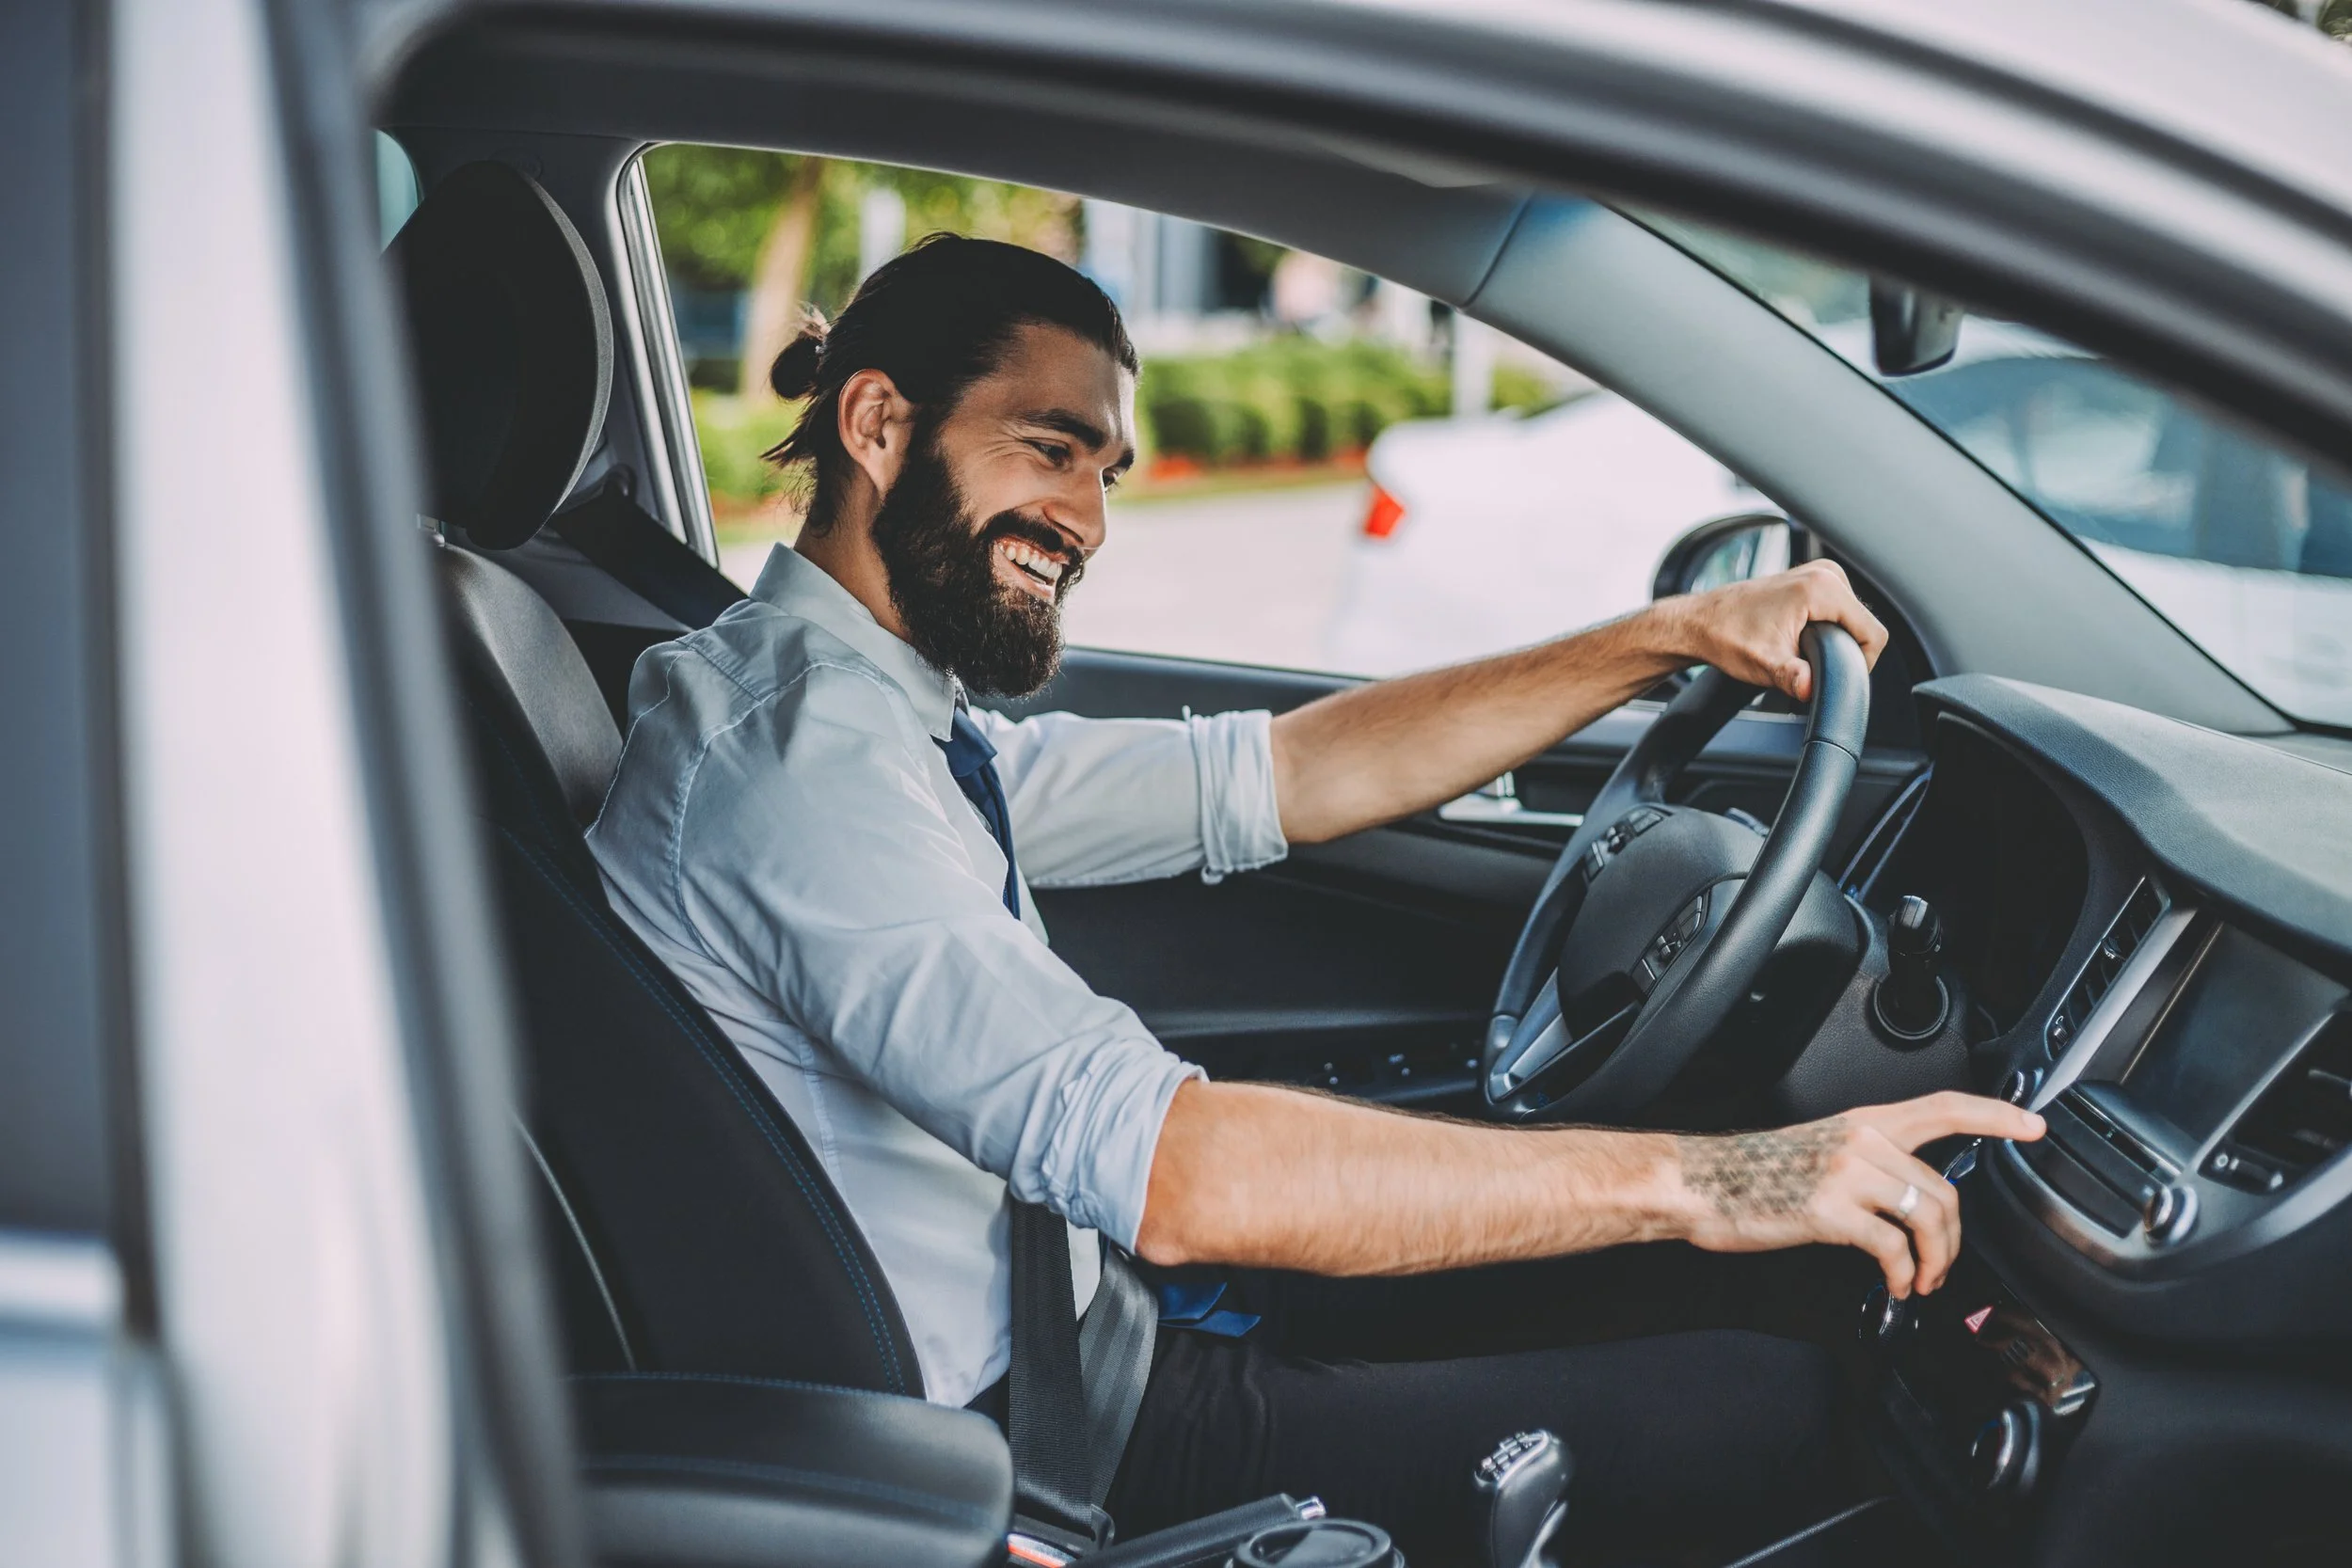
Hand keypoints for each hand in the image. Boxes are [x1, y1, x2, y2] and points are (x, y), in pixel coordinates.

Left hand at [1657, 559, 1889, 701]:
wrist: (1701, 621)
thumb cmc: (1727, 636)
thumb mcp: (1764, 664)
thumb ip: (1792, 677)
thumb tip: (1809, 688)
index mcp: (1822, 587)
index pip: (1873, 634)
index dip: (1860, 662)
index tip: (1833, 675)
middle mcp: (1825, 573)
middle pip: (1865, 626)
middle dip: (1845, 651)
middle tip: (1808, 663)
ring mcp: (1820, 573)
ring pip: (1853, 620)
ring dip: (1836, 641)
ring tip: (1801, 649)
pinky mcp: (1814, 580)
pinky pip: (1840, 611)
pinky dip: (1828, 629)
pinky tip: (1801, 638)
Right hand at [1667, 1092, 2044, 1297]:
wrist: (1701, 1183)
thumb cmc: (1754, 1173)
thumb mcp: (1820, 1150)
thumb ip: (1869, 1162)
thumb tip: (1908, 1198)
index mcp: (1863, 1123)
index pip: (1943, 1108)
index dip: (1995, 1115)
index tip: (2032, 1125)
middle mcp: (1861, 1141)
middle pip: (1943, 1189)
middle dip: (1954, 1239)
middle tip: (1940, 1265)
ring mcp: (1846, 1174)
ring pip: (1926, 1218)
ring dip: (1935, 1260)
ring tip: (1921, 1280)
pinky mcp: (1830, 1210)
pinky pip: (1892, 1247)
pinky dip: (1902, 1274)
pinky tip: (1895, 1283)